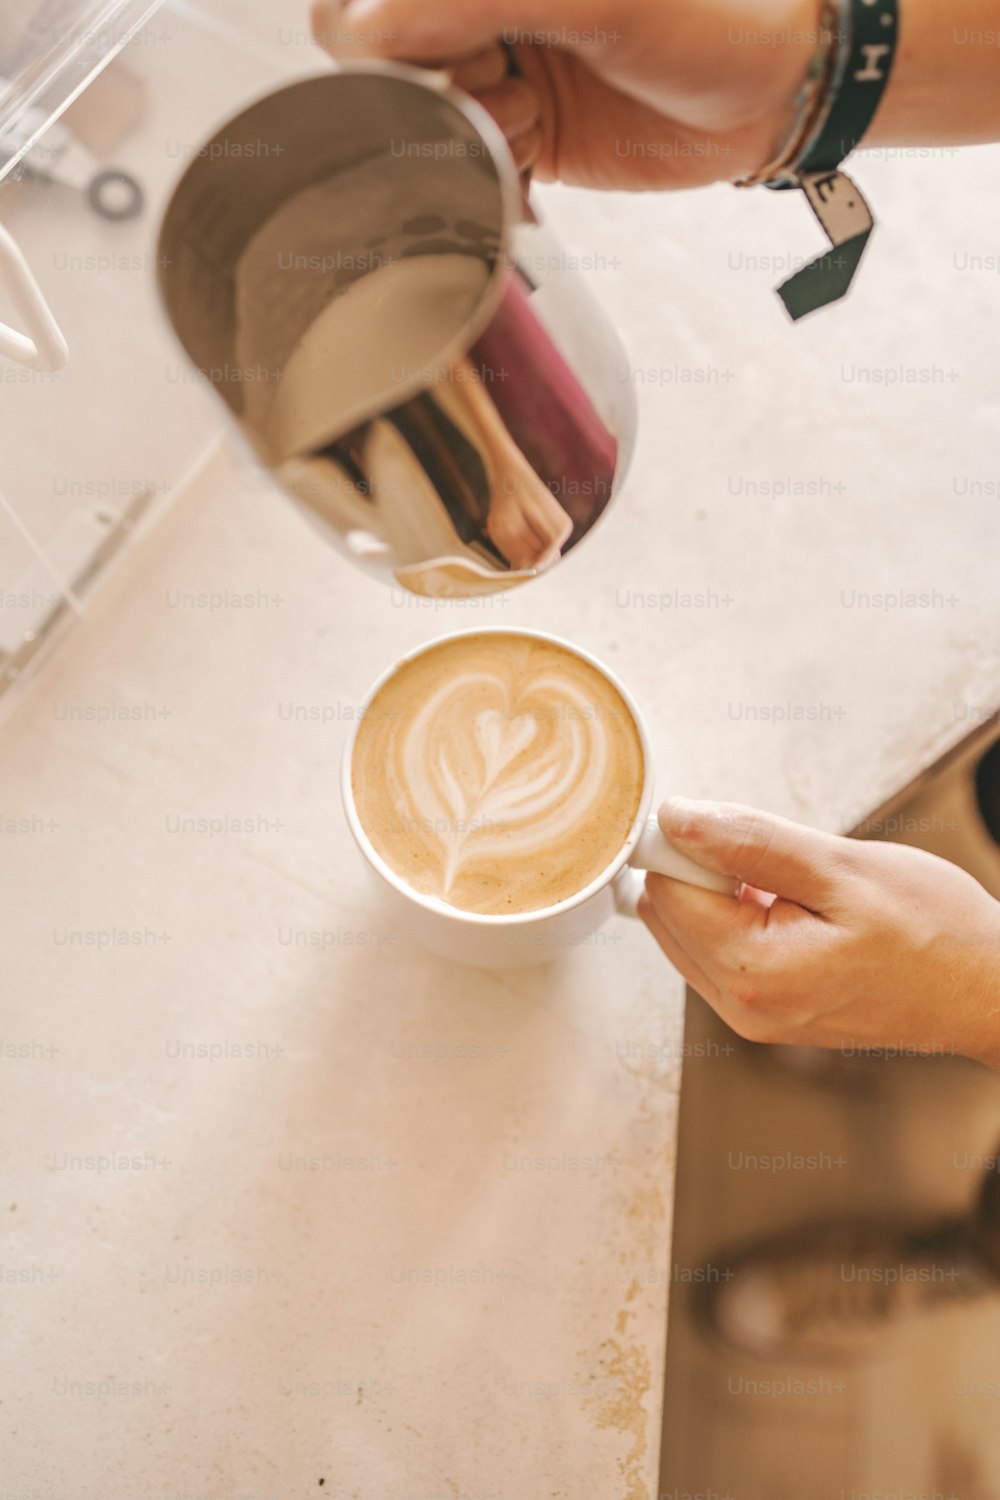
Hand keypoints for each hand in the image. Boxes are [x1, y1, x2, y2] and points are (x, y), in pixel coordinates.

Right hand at [311, 0, 821, 188]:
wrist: (774, 90)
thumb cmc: (706, 18)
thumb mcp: (592, 0)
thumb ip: (476, 1)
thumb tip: (365, 30)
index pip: (368, 5)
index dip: (389, 45)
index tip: (450, 66)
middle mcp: (480, 11)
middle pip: (387, 69)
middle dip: (436, 96)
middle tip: (503, 90)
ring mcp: (498, 71)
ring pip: (427, 128)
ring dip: (471, 141)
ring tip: (534, 119)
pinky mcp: (522, 135)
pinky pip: (470, 170)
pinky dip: (491, 179)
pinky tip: (535, 158)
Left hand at [640, 799, 999, 1066]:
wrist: (986, 990)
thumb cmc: (934, 930)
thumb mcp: (841, 868)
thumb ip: (748, 843)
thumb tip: (675, 818)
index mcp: (751, 970)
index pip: (664, 887)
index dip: (688, 841)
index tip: (741, 828)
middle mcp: (739, 1005)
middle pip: (666, 911)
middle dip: (702, 869)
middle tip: (779, 858)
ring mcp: (750, 1015)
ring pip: (688, 929)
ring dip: (722, 892)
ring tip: (797, 887)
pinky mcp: (764, 1012)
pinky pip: (718, 950)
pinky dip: (739, 916)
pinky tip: (795, 908)